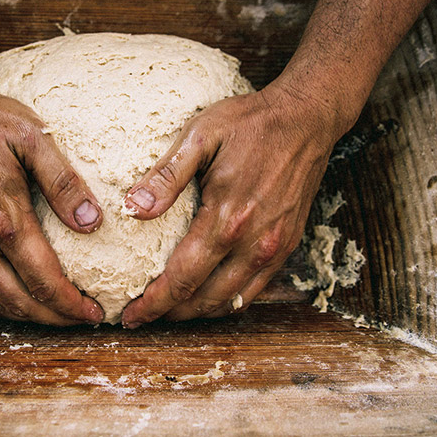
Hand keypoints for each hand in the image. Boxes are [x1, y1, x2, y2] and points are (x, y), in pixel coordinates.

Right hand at [0, 79, 105, 324]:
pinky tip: (13, 303)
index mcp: (3, 218)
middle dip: (55, 319)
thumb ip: (62, 180)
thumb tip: (91, 222)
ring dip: (27, 317)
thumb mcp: (32, 137)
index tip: (95, 311)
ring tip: (54, 316)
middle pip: (20, 302)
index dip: (72, 303)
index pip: (44, 279)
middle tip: (82, 320)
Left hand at [120, 83, 344, 327]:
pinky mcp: (287, 245)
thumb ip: (167, 175)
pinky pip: (255, 289)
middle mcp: (254, 242)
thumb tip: (133, 209)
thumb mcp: (201, 136)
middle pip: (204, 299)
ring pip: (230, 301)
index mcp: (227, 218)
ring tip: (169, 312)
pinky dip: (228, 301)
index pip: (182, 277)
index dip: (153, 303)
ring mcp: (275, 247)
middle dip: (169, 315)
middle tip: (140, 318)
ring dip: (197, 312)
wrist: (307, 118)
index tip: (129, 316)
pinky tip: (208, 297)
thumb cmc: (250, 122)